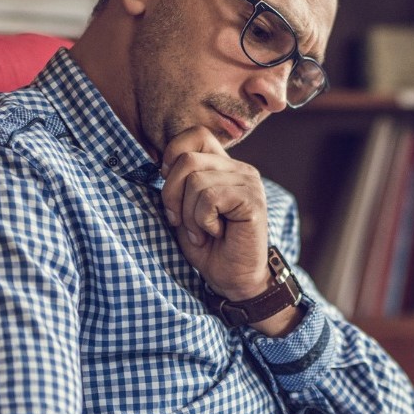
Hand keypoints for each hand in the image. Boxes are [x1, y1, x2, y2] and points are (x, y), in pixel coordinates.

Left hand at [160, 126, 269, 298]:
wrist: (233, 279)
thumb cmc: (209, 246)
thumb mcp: (184, 208)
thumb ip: (179, 181)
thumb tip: (160, 163)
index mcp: (226, 166)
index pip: (196, 135)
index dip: (173, 156)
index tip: (173, 192)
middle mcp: (241, 169)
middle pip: (187, 159)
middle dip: (172, 195)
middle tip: (181, 222)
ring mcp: (249, 183)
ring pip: (196, 180)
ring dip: (189, 215)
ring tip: (201, 231)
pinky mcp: (253, 200)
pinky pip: (209, 197)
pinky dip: (202, 221)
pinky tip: (215, 233)